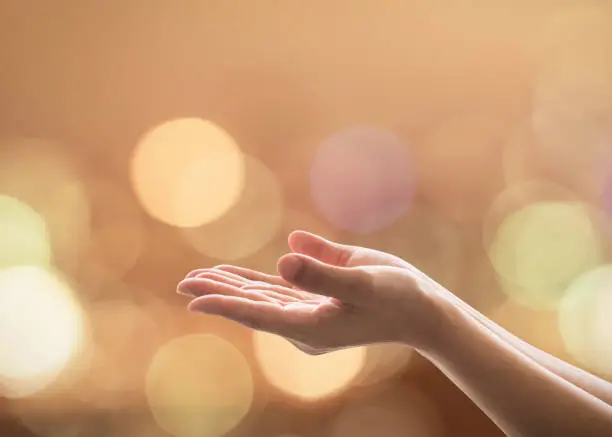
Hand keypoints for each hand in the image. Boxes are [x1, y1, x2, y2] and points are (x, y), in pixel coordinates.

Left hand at [177, 231, 448, 352]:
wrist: (421, 309)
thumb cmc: (398, 298)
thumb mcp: (363, 282)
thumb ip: (324, 272)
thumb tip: (282, 259)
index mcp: (311, 326)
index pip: (257, 313)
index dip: (224, 303)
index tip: (191, 297)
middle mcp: (303, 323)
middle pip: (252, 305)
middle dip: (218, 292)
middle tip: (183, 282)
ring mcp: (310, 311)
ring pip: (263, 296)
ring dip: (233, 286)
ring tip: (202, 277)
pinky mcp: (318, 297)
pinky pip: (280, 288)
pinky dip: (256, 281)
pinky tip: (239, 275)